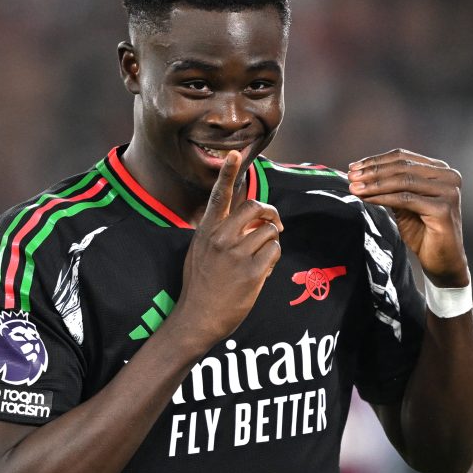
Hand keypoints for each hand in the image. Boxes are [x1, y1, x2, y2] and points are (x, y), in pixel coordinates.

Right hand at [176, 151, 283, 345]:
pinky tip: (262, 270)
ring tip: (261, 257)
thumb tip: (246, 220)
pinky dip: (274, 258)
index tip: (235, 153)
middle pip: (256, 208)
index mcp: (206, 230)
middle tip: (275, 225)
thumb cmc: (200, 286)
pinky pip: (275, 250)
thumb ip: (218, 233)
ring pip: (270, 231)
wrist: (197, 318)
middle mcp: (221, 238)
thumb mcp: (199, 252)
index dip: (228, 173)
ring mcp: (236, 254)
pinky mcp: (252, 272)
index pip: (218, 195)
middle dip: (271, 214)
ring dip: (272, 241)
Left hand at [347, 149, 468, 286]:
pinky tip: (368, 199)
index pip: (404, 158)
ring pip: (403, 181)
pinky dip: (384, 197)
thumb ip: (391, 187)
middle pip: (403, 167)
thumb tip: (361, 174)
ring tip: (355, 188)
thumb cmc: (424, 232)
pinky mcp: (443, 209)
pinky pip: (406, 199)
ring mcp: (448, 192)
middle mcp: (448, 177)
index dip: (376, 161)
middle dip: (373, 171)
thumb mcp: (404, 204)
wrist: (442, 260)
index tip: (354, 167)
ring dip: (375, 184)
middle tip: (351, 177)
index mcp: (440, 170)